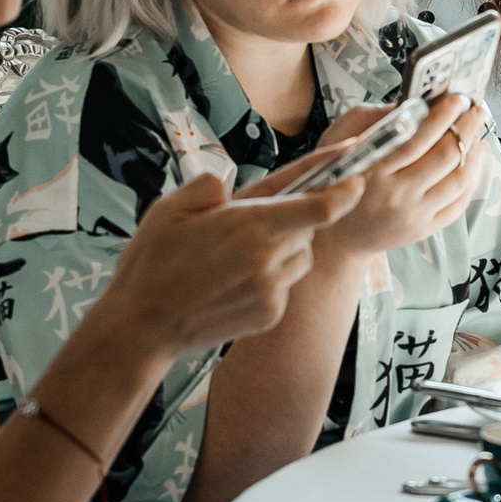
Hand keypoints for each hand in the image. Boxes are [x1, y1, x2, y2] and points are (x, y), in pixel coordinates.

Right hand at [99, 170, 362, 354]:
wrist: (142, 325)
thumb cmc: (152, 263)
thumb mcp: (170, 208)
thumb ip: (208, 187)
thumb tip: (229, 189)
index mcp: (249, 224)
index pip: (320, 205)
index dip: (344, 189)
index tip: (358, 176)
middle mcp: (269, 257)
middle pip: (309, 230)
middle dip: (293, 219)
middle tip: (254, 224)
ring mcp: (272, 290)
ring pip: (300, 258)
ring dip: (285, 248)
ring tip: (240, 255)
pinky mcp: (270, 314)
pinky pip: (285, 286)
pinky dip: (272, 278)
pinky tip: (235, 282)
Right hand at [314, 94, 480, 259]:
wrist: (336, 238)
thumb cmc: (335, 181)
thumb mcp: (338, 143)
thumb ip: (372, 119)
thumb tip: (414, 104)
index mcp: (372, 170)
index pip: (417, 138)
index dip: (442, 116)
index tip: (456, 99)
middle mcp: (395, 195)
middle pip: (445, 156)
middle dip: (467, 127)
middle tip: (476, 109)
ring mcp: (413, 215)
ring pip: (459, 179)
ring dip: (475, 151)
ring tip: (477, 131)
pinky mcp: (425, 229)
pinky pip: (460, 202)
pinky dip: (472, 177)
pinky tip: (473, 159)